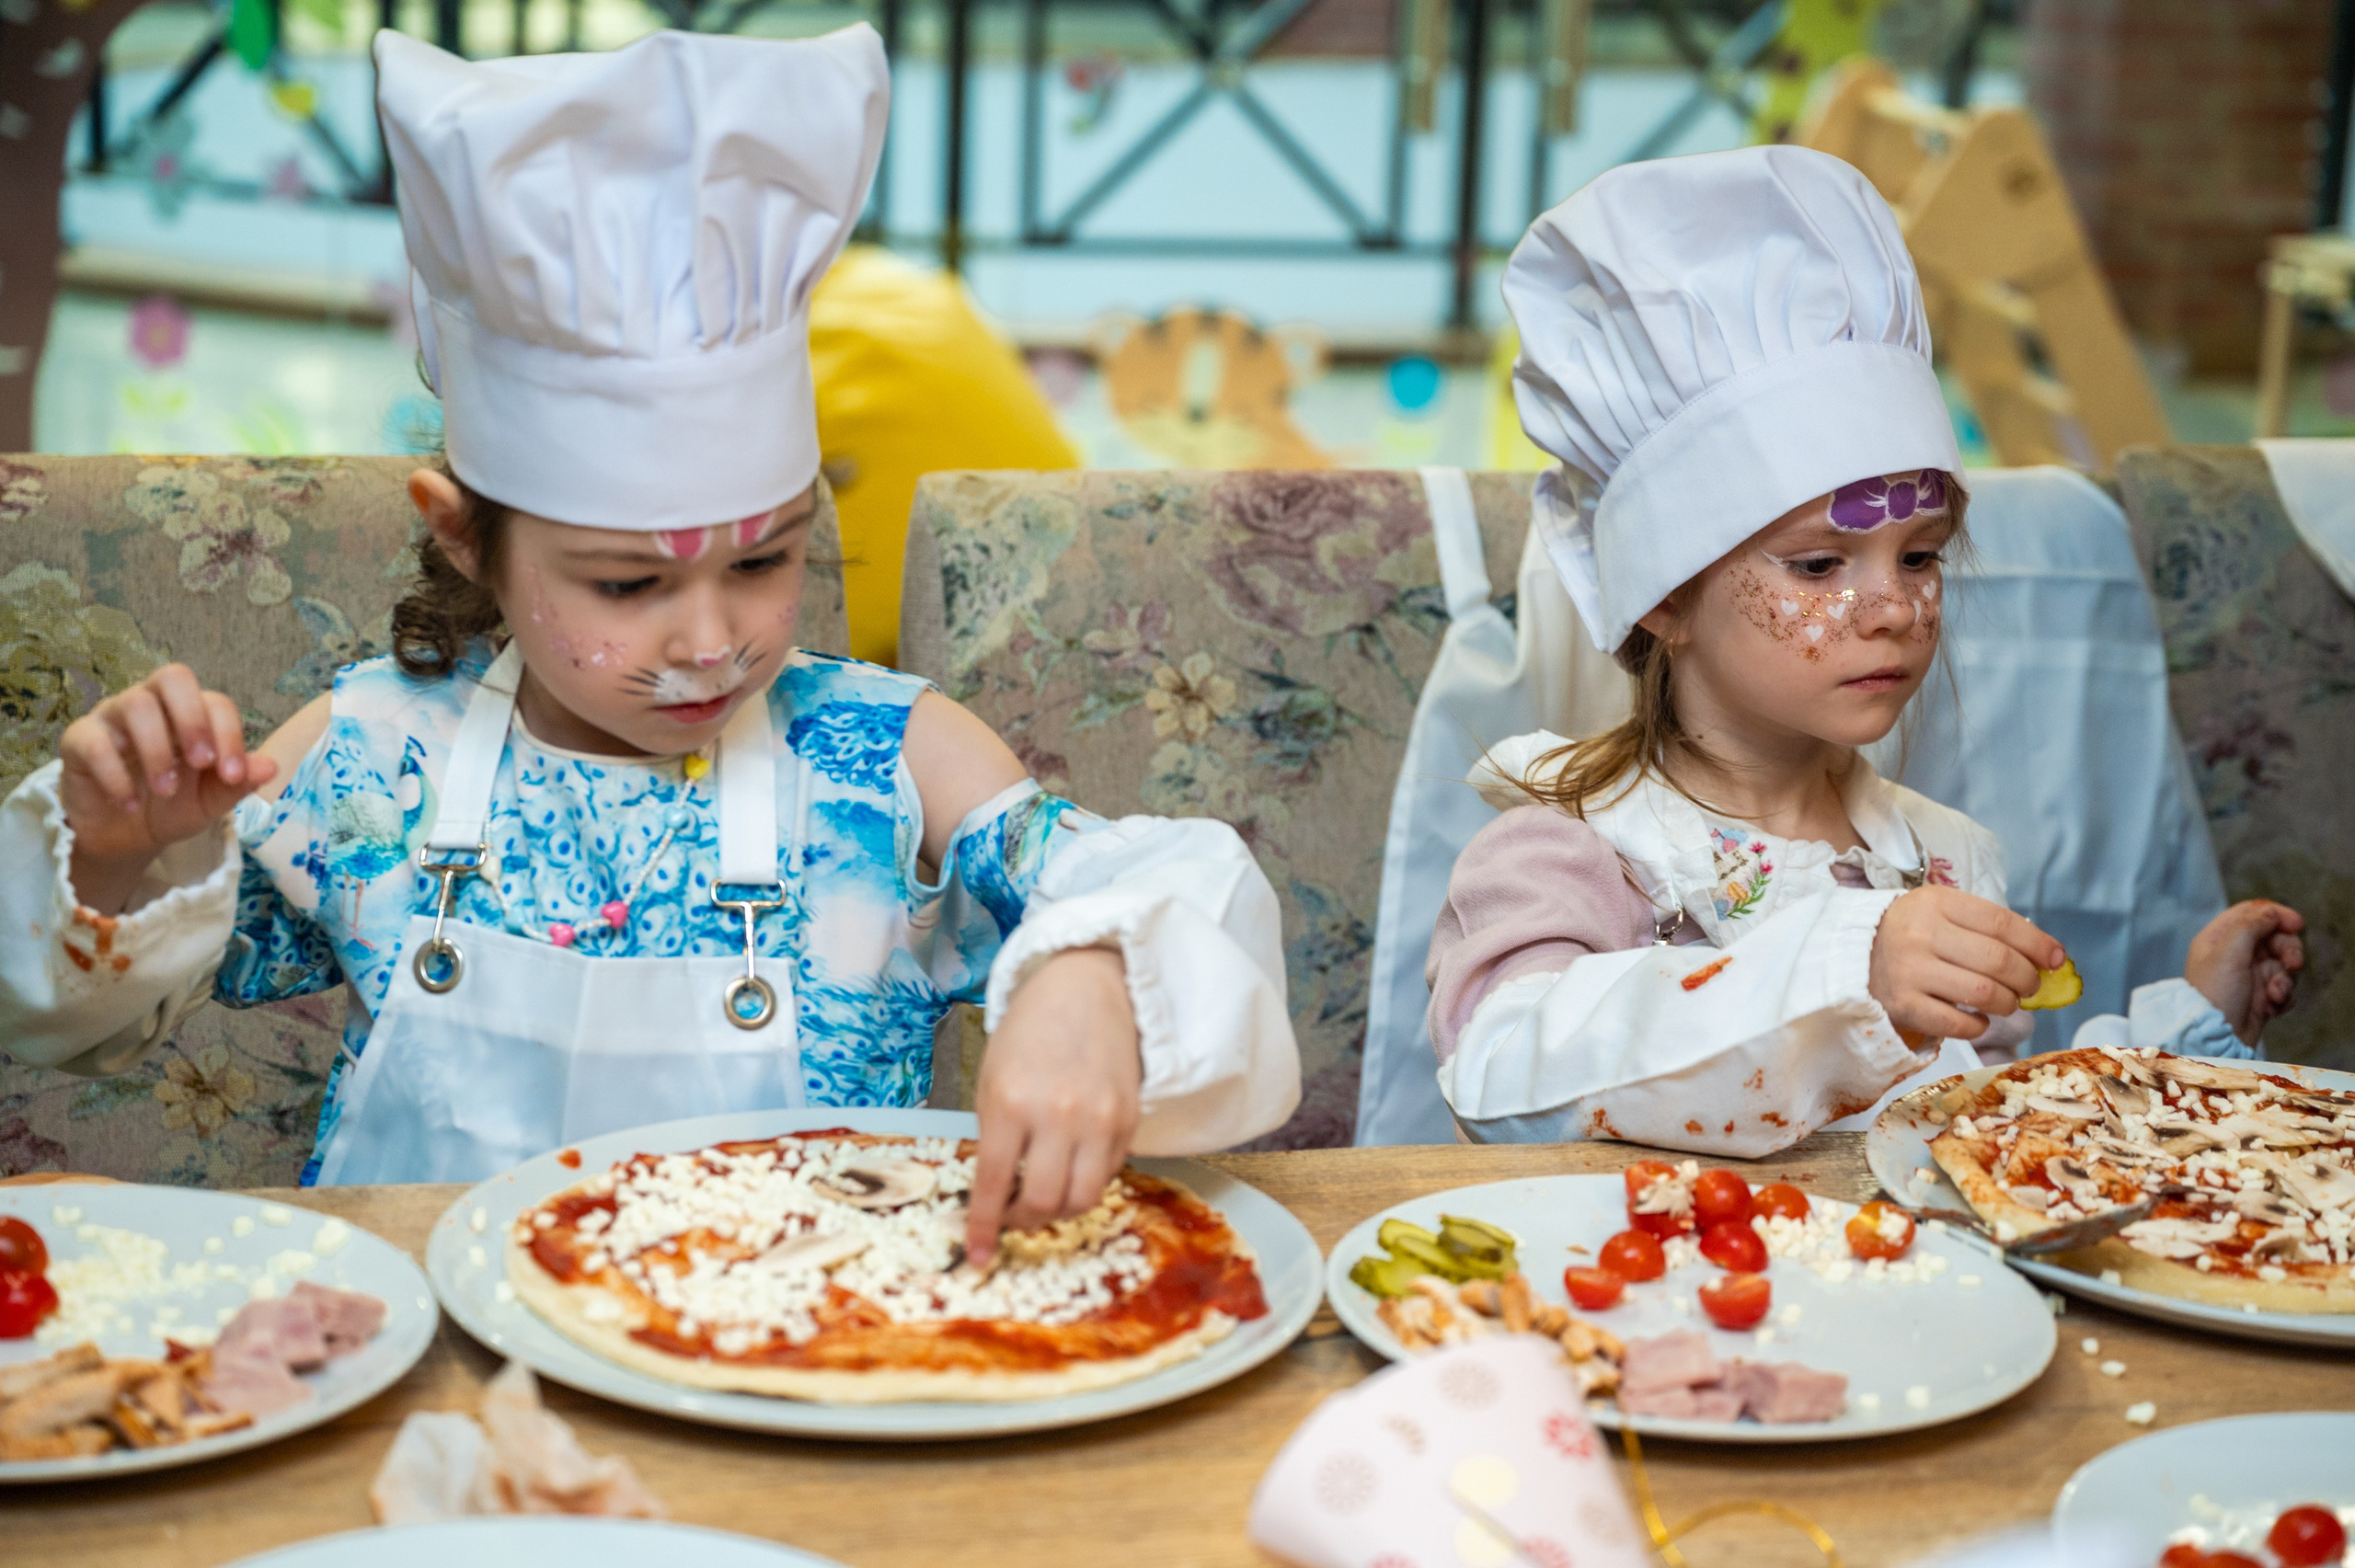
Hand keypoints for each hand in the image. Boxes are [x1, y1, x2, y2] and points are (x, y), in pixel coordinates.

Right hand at [59, 664, 274, 914]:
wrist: (126, 836)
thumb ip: (238, 783)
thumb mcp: (211, 801)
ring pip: (134, 704)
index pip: (215, 703)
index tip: (233, 775)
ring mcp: (113, 717)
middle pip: (172, 677)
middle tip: (201, 763)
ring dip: (156, 751)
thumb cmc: (173, 806)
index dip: (229, 735)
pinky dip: (115, 775)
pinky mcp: (79, 740)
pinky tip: (128, 803)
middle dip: (193, 719)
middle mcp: (152, 704)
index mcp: (191, 714)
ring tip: (164, 791)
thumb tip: (271, 767)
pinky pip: (93, 741)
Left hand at [964, 947, 1141, 1267]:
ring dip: (1057, 1210)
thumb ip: (994, 1135)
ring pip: (1082, 1198)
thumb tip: (994, 1193)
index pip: (993, 1183)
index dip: (983, 1227)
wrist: (1086, 987)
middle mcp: (1057, 1114)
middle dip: (1021, 1221)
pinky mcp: (1129, 1118)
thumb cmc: (1029, 1031)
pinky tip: (1069, 1167)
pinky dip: (1084, 1182)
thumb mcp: (992, 1078)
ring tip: (1041, 1196)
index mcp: (1010, 1101)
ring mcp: (1099, 1118)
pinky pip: (1107, 1174)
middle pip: (1043, 1202)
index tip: (977, 1255)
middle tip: (1010, 1214)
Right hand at [1868, 886, 2064, 1042]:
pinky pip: (1959, 1024)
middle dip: (2027, 979)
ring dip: (2007, 1004)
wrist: (1850, 956)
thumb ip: (1987, 928)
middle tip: (2029, 986)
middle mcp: (1921, 935)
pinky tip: (1978, 1020)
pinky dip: (1979, 1027)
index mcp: (1935, 903)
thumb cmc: (1910, 934)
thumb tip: (2048, 956)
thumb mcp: (1941, 913)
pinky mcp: (1902, 1006)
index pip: (2002, 923)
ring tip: (2005, 1002)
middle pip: (1998, 961)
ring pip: (1985, 994)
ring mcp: (1909, 972)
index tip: (2056, 959)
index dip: (2037, 944)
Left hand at [2184, 899, 2303, 1044]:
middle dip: (2288, 949)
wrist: (2216, 1039)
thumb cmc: (2214, 994)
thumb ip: (2250, 926)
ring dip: (2286, 978)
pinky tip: (2272, 1008)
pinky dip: (2284, 996)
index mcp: (2219, 938)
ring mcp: (2249, 975)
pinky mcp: (2262, 996)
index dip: (2276, 914)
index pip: (2251, 912)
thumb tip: (2270, 912)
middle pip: (2274, 936)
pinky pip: (2285, 987)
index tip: (2297, 924)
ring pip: (2284, 963)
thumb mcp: (2228, 952)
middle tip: (2293, 964)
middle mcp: (2234, 954)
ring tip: (2275, 994)